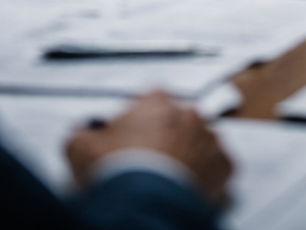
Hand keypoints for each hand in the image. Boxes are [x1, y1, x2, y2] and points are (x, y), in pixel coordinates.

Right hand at [66, 91, 232, 205]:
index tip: (131, 141)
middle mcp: (189, 112)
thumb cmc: (115, 171)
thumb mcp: (80, 147)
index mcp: (157, 100)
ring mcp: (210, 137)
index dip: (138, 122)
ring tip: (167, 181)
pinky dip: (205, 178)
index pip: (150, 101)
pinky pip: (217, 168)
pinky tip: (186, 190)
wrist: (144, 205)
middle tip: (149, 165)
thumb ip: (83, 132)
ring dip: (187, 157)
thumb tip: (82, 132)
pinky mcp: (225, 165)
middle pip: (177, 122)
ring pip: (200, 144)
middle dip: (166, 139)